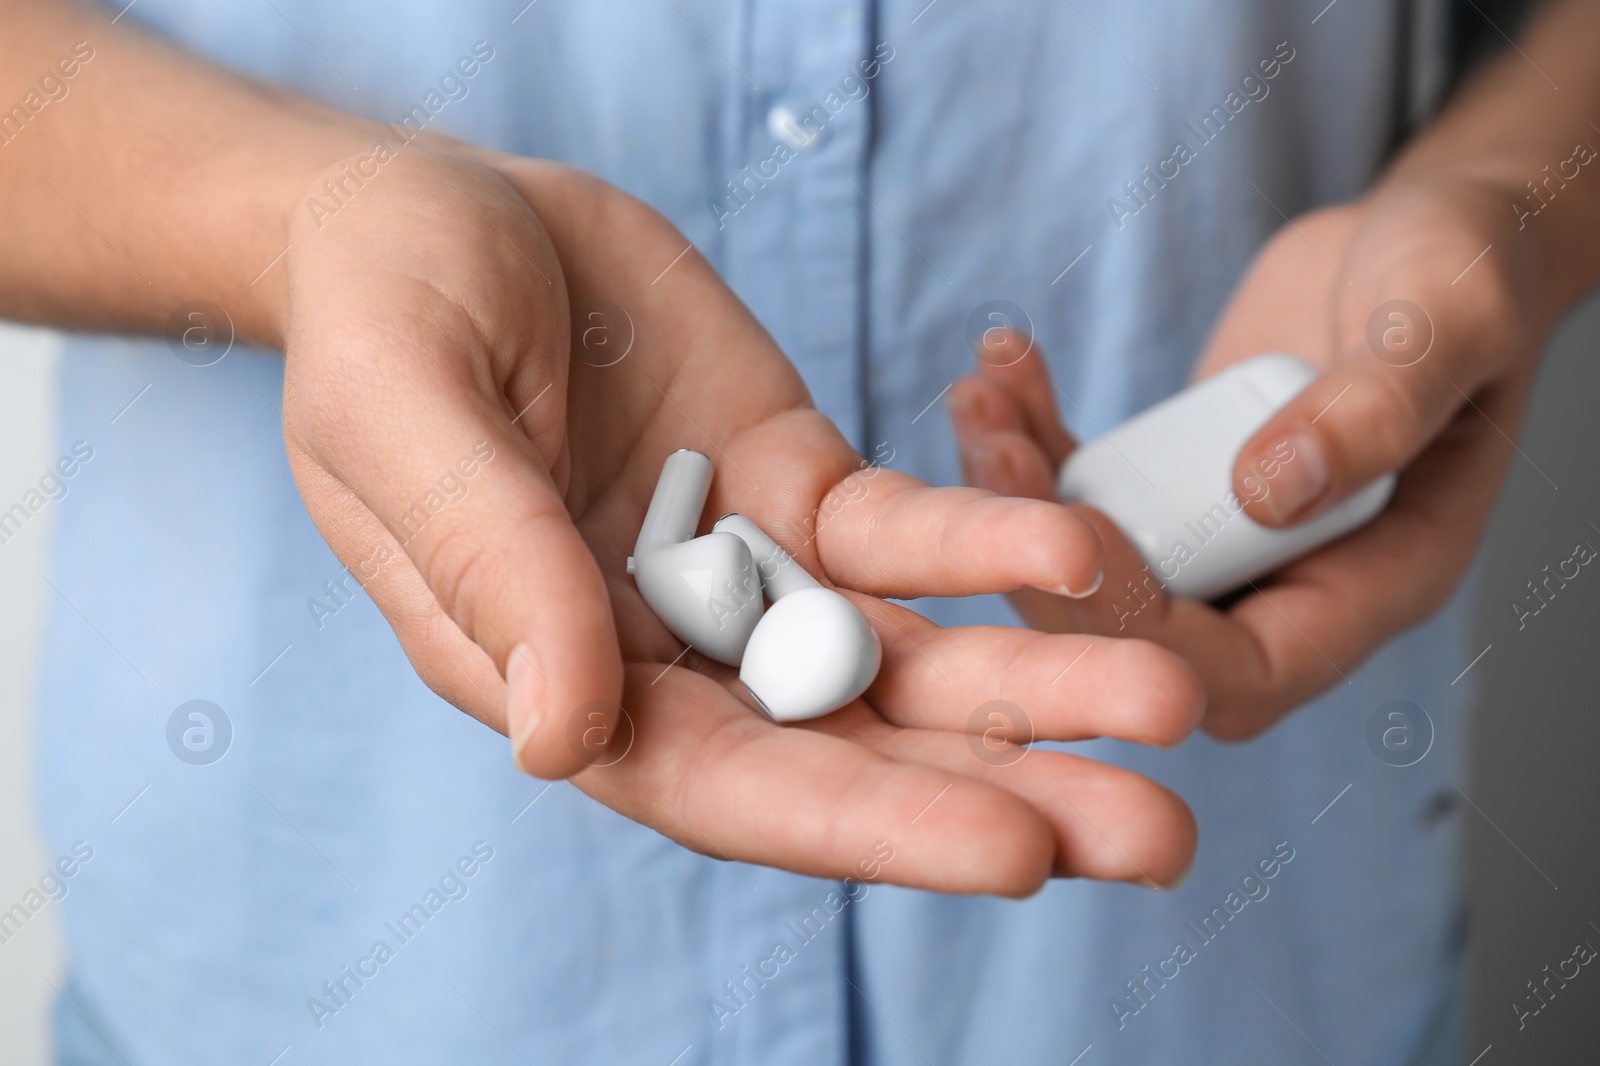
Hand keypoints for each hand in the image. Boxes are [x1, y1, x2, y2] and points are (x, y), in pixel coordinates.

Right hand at [277, 144, 1202, 894]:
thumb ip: (488, 569)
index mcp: (558, 674)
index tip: (1014, 852)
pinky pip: (905, 528)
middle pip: (849, 751)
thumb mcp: (408, 416)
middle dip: (1000, 789)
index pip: (724, 786)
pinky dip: (985, 538)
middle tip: (1154, 833)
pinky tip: (1072, 546)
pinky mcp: (800, 483)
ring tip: (1168, 704)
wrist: (436, 210)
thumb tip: (561, 742)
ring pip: (907, 655)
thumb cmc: (382, 314)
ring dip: (1038, 682)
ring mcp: (745, 569)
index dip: (866, 825)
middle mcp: (668, 652)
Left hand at [947, 174, 1546, 737]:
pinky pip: (1089, 485)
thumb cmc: (1468, 274)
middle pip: (1144, 633)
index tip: (1082, 538)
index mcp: (1377, 581)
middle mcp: (1288, 577)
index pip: (1245, 669)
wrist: (1432, 236)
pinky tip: (999, 370)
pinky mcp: (1177, 482)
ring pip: (1096, 560)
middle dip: (1050, 565)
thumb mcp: (1445, 324)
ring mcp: (1224, 534)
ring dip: (1020, 493)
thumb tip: (1266, 490)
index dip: (1151, 634)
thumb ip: (1375, 410)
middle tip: (991, 469)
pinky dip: (1036, 437)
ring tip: (979, 403)